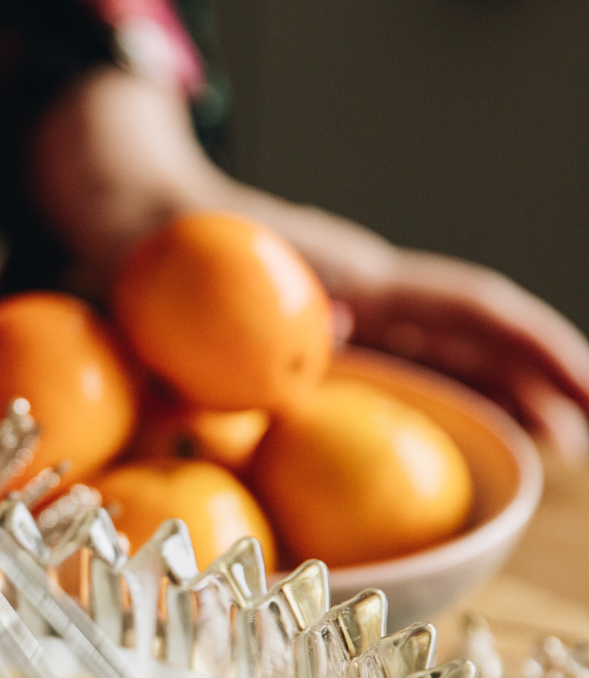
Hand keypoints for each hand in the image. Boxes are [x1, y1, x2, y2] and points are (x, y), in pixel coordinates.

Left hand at [30, 68, 588, 459]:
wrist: (133, 221)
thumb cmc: (156, 248)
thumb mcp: (204, 277)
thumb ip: (256, 310)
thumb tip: (338, 331)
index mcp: (353, 279)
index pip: (468, 307)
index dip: (530, 342)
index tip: (579, 378)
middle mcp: (368, 294)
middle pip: (481, 335)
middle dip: (546, 378)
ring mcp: (353, 317)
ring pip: (453, 357)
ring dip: (509, 399)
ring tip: (563, 449)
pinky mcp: (328, 342)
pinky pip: (402, 373)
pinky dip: (441, 407)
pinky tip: (458, 456)